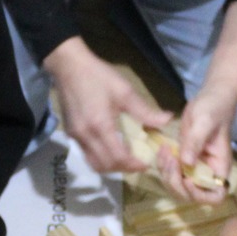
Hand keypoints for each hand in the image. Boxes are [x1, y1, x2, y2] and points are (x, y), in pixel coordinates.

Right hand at [44, 37, 171, 173]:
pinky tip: (110, 149)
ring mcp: (76, 136)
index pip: (118, 157)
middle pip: (105, 166)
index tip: (146, 164)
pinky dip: (100, 158)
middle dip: (123, 169)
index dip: (133, 165)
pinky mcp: (71, 133)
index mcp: (101, 126)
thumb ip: (145, 110)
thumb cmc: (98, 76)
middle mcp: (86, 136)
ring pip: (93, 163)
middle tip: (137, 164)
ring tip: (124, 160)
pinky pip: (86, 154)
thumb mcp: (124, 91)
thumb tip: (167, 120)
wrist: (69, 66)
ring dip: (110, 167)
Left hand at [158, 89, 235, 203]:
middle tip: (170, 159)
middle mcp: (207, 172)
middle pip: (191, 195)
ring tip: (164, 152)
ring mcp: (194, 167)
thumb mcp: (204, 123)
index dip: (199, 195)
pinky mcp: (183, 160)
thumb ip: (195, 143)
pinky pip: (170, 172)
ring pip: (177, 186)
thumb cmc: (214, 108)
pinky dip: (162, 165)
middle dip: (175, 182)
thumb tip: (186, 164)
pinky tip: (162, 149)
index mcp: (219, 167)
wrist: (211, 97)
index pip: (215, 196)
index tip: (187, 178)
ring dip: (166, 174)